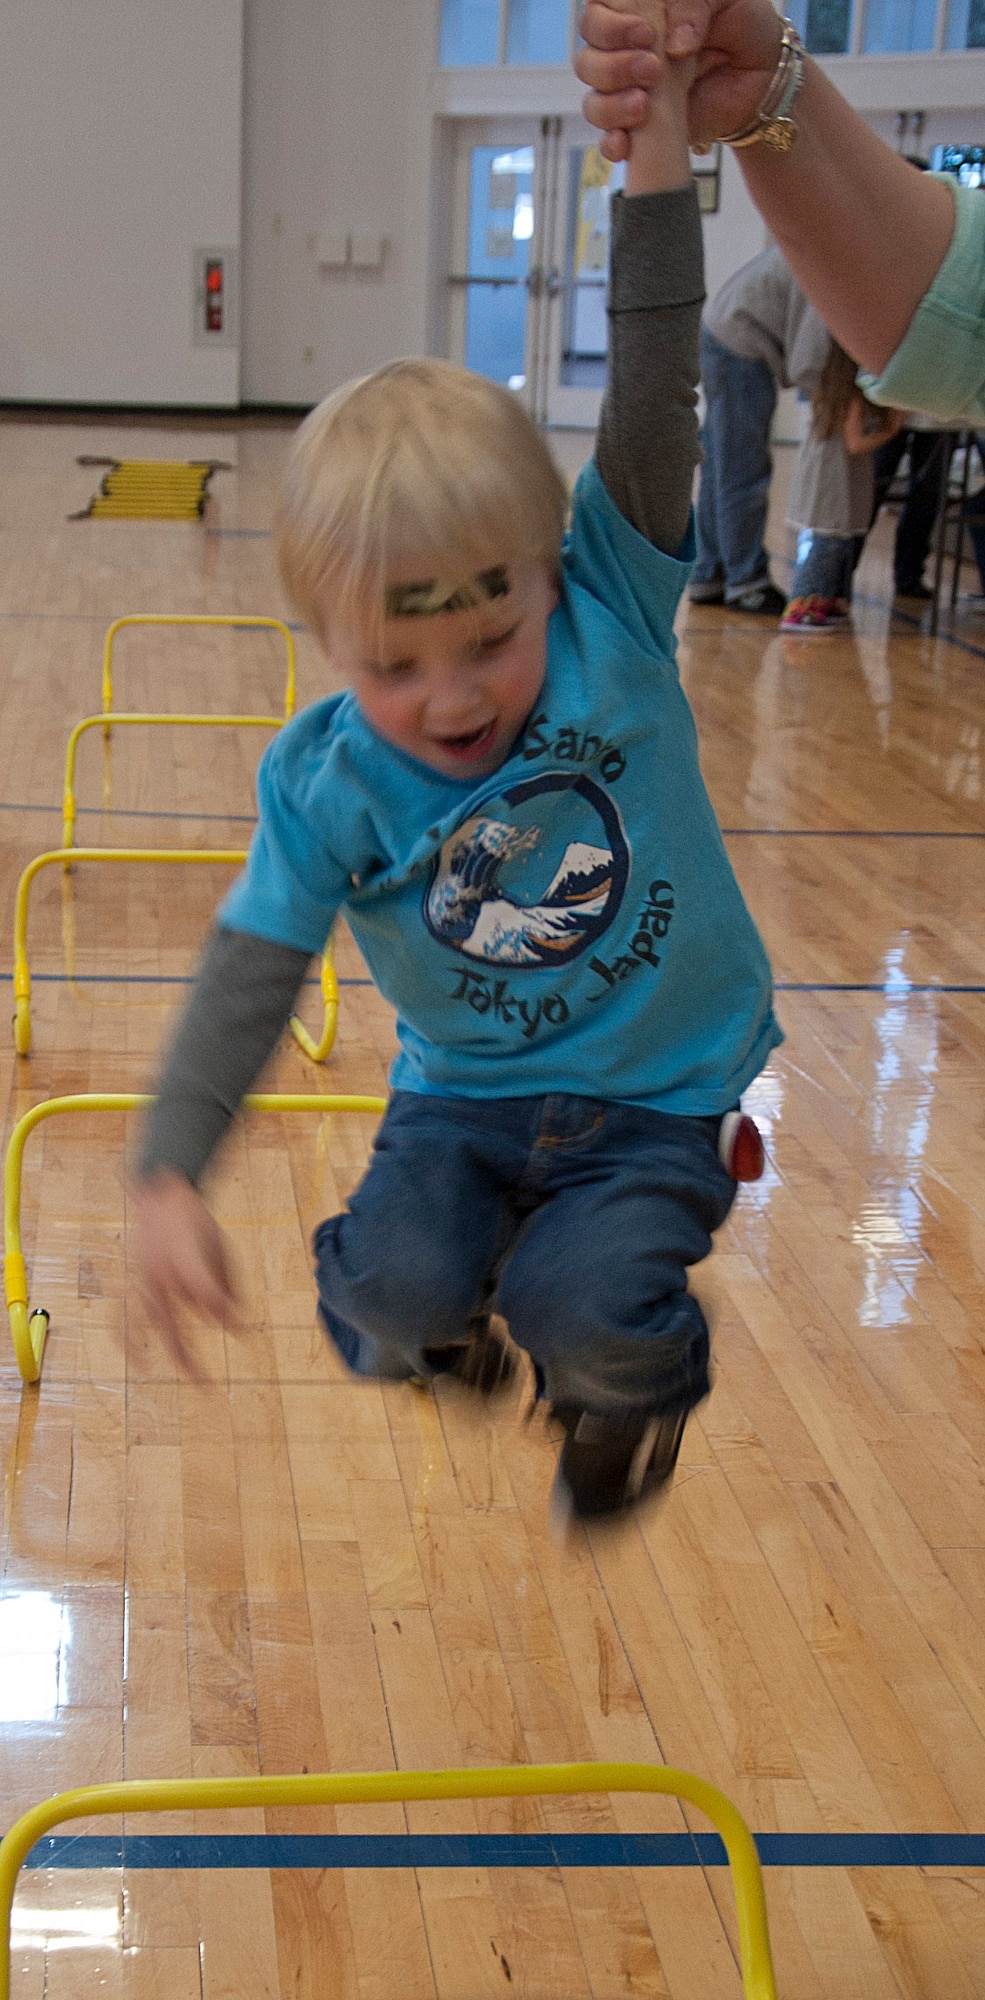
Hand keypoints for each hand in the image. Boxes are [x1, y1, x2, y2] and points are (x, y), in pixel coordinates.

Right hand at [132, 1168, 239, 1374]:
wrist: (160, 1196)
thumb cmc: (195, 1222)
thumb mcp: (220, 1245)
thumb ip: (226, 1283)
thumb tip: (233, 1322)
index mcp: (185, 1258)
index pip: (205, 1294)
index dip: (224, 1315)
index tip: (242, 1334)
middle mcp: (161, 1272)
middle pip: (173, 1322)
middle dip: (190, 1358)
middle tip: (209, 1388)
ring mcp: (144, 1278)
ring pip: (150, 1325)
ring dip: (167, 1352)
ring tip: (181, 1377)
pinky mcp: (134, 1281)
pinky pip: (123, 1315)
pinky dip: (126, 1338)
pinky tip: (137, 1359)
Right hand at [575, 0, 783, 155]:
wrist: (764, 75)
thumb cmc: (742, 24)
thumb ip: (693, 5)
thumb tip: (675, 45)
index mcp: (638, 12)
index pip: (596, 14)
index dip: (609, 25)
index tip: (645, 33)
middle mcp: (626, 51)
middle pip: (587, 59)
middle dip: (613, 67)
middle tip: (653, 69)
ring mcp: (630, 92)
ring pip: (593, 101)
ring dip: (611, 105)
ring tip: (644, 105)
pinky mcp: (641, 129)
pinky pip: (609, 140)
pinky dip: (612, 143)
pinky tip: (625, 143)